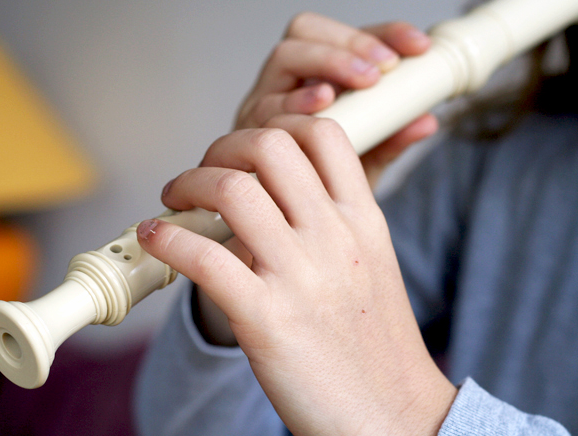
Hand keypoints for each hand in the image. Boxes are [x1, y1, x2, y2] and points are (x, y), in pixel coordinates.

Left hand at [138, 115, 456, 434]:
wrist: (389, 412)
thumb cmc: (373, 343)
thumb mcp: (370, 264)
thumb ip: (333, 221)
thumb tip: (275, 195)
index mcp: (362, 219)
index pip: (322, 133)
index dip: (276, 123)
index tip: (247, 148)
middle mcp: (333, 237)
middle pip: (270, 146)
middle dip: (223, 146)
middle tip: (204, 170)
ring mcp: (300, 275)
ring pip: (232, 189)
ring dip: (187, 184)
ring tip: (174, 200)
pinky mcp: (266, 318)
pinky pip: (204, 256)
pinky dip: (168, 238)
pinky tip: (156, 238)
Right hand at [235, 13, 437, 188]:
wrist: (286, 232)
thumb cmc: (320, 193)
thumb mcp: (364, 164)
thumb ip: (390, 141)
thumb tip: (427, 121)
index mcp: (314, 80)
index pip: (343, 37)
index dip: (380, 33)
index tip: (418, 47)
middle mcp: (285, 86)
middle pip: (306, 33)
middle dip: (349, 43)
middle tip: (383, 70)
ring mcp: (262, 106)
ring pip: (284, 57)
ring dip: (328, 62)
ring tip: (362, 83)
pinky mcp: (243, 132)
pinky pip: (265, 106)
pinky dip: (296, 101)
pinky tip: (320, 110)